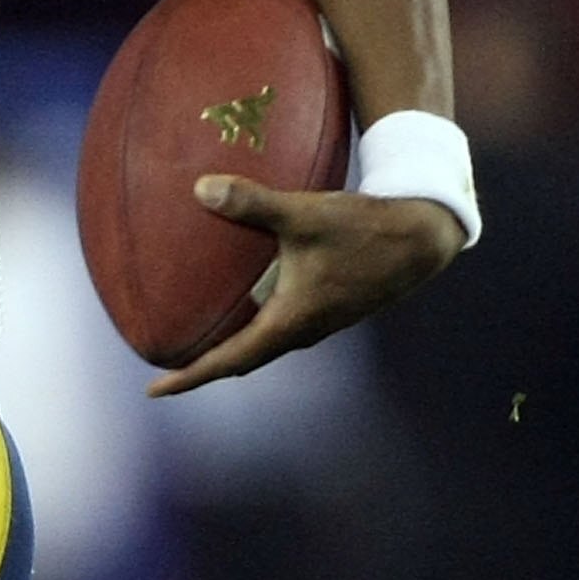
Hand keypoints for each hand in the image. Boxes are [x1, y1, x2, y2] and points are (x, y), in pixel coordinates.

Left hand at [147, 176, 462, 396]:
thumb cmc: (364, 228)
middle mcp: (304, 331)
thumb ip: (251, 203)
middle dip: (205, 367)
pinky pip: (282, 324)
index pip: (229, 360)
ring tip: (200, 339)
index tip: (156, 390)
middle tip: (169, 368)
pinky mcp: (331, 307)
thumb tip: (200, 189)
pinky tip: (246, 298)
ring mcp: (320, 322)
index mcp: (291, 322)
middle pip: (244, 360)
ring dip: (232, 346)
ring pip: (265, 344)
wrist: (422, 236)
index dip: (190, 377)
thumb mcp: (304, 213)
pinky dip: (255, 323)